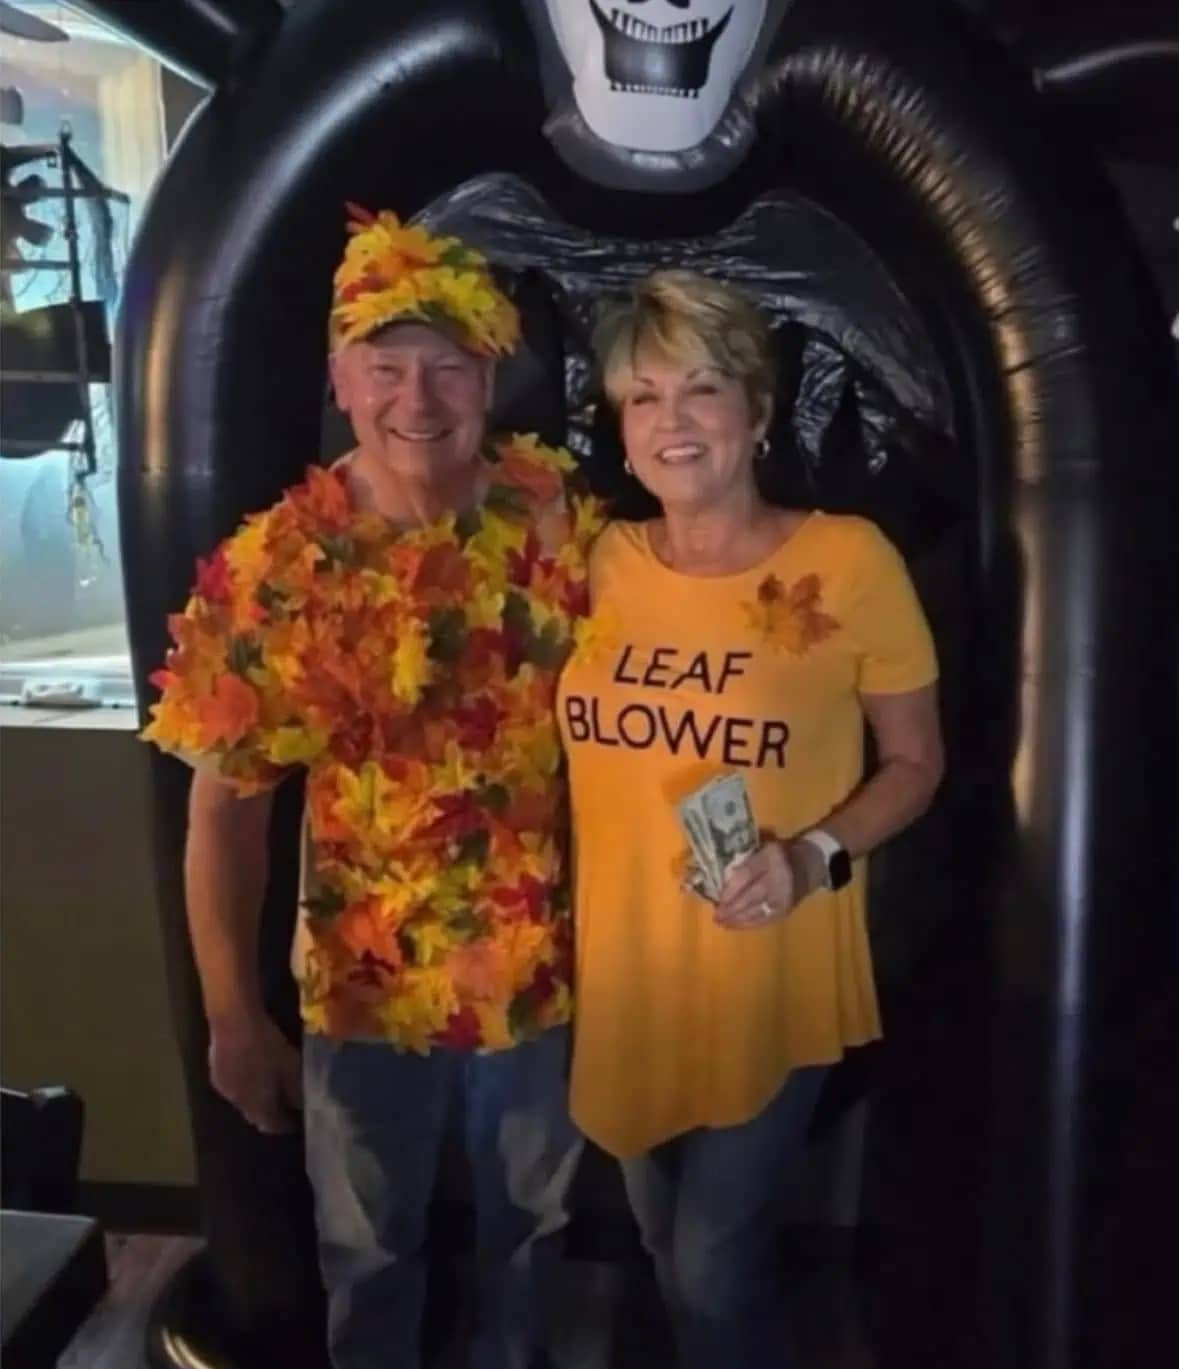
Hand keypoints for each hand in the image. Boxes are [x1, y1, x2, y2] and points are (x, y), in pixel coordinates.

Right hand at [208, 1014, 302, 1133]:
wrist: (233, 1022)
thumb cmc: (266, 1045)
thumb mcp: (290, 1066)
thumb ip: (297, 1089)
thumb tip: (303, 1104)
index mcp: (258, 1105)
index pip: (273, 1125)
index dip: (286, 1124)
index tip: (296, 1120)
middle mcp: (239, 1103)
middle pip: (256, 1116)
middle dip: (270, 1114)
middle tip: (283, 1105)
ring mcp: (224, 1089)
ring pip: (243, 1102)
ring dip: (256, 1100)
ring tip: (268, 1087)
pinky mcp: (215, 1073)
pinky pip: (233, 1087)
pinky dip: (244, 1085)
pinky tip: (250, 1071)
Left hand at [714, 841, 815, 930]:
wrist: (808, 865)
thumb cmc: (777, 856)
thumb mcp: (761, 849)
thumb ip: (743, 862)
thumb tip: (721, 880)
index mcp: (771, 858)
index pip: (747, 874)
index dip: (731, 889)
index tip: (717, 899)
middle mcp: (779, 878)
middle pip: (752, 896)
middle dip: (732, 908)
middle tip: (716, 916)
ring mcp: (784, 896)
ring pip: (758, 911)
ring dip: (737, 919)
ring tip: (721, 923)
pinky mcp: (786, 910)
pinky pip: (765, 920)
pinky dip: (748, 924)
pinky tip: (735, 926)